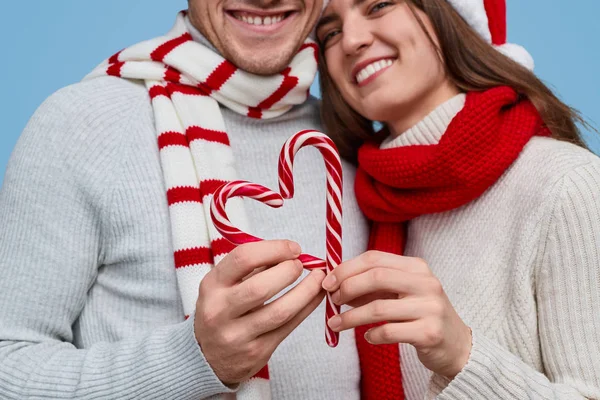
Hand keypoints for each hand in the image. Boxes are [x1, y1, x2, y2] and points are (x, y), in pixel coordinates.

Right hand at [194, 240, 325, 384]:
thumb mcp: (223, 285)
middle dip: (289, 271)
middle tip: (301, 264)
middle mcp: (220, 311)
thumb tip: (289, 252)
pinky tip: (316, 296)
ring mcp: (238, 335)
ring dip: (306, 291)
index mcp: (212, 286)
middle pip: (261, 287)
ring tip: (318, 278)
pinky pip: (289, 326)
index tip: (293, 248)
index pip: (243, 259)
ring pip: (280, 310)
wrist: (206, 357)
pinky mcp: (256, 352)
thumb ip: (251, 268)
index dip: (274, 249)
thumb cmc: (221, 311)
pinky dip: (307, 308)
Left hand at [322, 251, 471, 378]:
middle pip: (376, 277)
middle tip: (331, 301)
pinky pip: (389, 331)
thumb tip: (334, 283)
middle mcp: (426, 283)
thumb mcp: (400, 293)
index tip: (328, 282)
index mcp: (417, 267)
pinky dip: (372, 335)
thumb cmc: (420, 315)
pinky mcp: (430, 333)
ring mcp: (430, 308)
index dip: (346, 269)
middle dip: (347, 288)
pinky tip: (368, 337)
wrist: (456, 345)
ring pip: (378, 308)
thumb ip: (372, 286)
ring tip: (335, 324)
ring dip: (350, 317)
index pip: (375, 258)